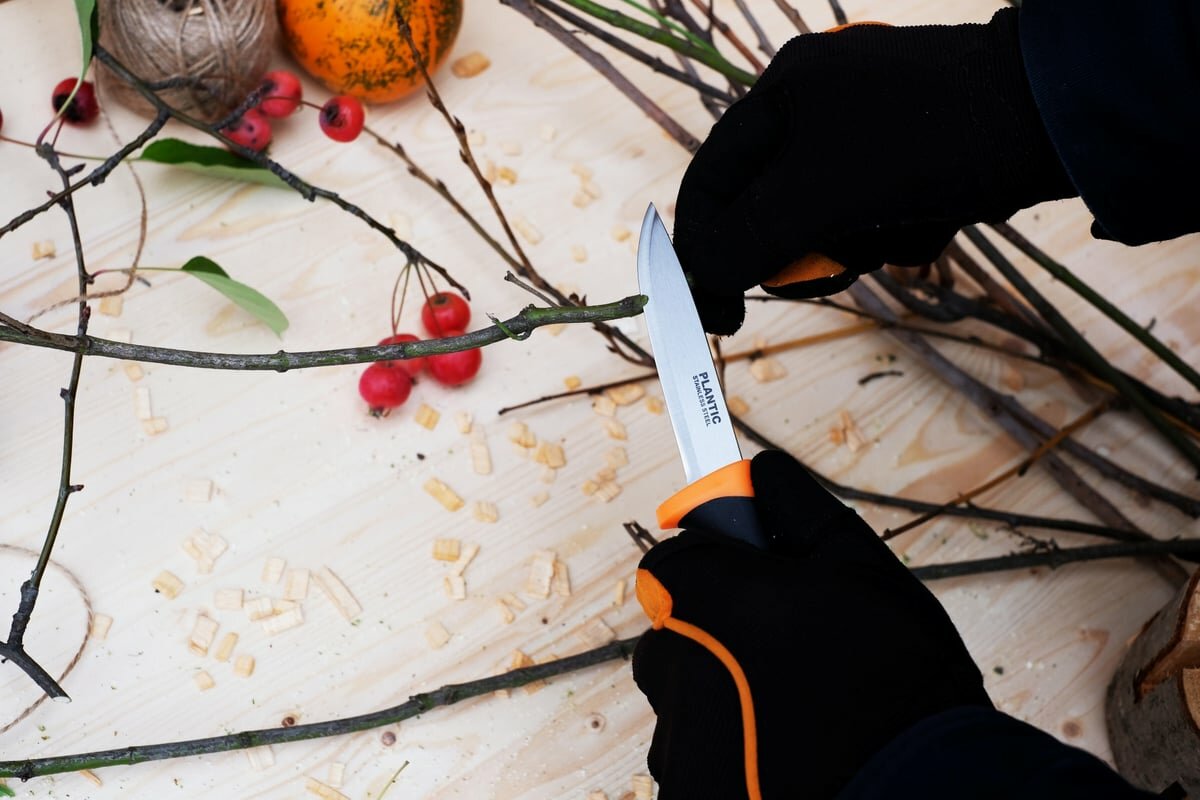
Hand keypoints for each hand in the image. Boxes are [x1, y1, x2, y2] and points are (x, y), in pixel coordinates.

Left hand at [632, 450, 991, 798]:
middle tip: (792, 652)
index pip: (670, 566)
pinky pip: (697, 757)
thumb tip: (759, 472)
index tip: (750, 576)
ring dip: (725, 696)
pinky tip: (792, 750)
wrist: (924, 787)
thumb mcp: (859, 562)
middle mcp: (675, 670)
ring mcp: (676, 741)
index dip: (713, 567)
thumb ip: (796, 505)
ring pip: (688, 701)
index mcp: (706, 600)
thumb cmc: (897, 673)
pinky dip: (730, 751)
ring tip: (802, 710)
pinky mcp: (688, 794)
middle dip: (720, 635)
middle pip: (676, 636)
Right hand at [673, 8, 1077, 333]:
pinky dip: (898, 235)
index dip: (702, 251)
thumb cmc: (927, 143)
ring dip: (856, 247)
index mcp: (779, 94)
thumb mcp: (818, 196)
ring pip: (823, 221)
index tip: (715, 312)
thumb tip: (697, 279)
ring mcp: (867, 129)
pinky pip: (875, 215)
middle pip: (767, 209)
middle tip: (833, 269)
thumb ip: (745, 241)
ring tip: (898, 235)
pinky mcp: (913, 156)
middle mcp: (815, 106)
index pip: (710, 184)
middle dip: (801, 249)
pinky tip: (936, 224)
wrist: (1056, 118)